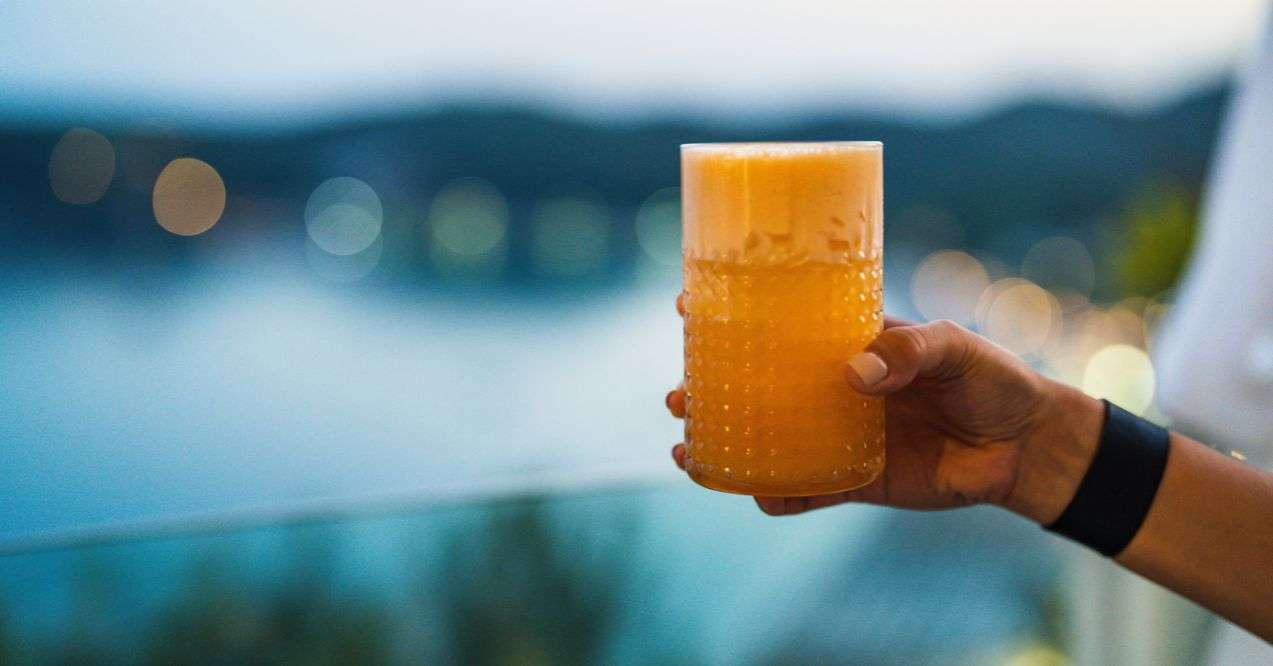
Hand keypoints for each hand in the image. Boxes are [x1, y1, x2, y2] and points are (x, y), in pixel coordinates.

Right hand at [666, 294, 1103, 524]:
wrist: (1024, 445)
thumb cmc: (991, 379)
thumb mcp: (955, 346)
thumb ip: (910, 350)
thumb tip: (853, 372)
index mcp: (847, 342)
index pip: (779, 324)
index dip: (731, 315)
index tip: (688, 306)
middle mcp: (832, 387)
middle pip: (756, 386)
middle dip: (707, 390)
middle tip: (678, 395)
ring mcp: (838, 435)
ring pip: (767, 440)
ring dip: (726, 444)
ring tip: (689, 448)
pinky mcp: (856, 480)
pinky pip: (806, 490)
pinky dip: (776, 494)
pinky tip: (752, 493)